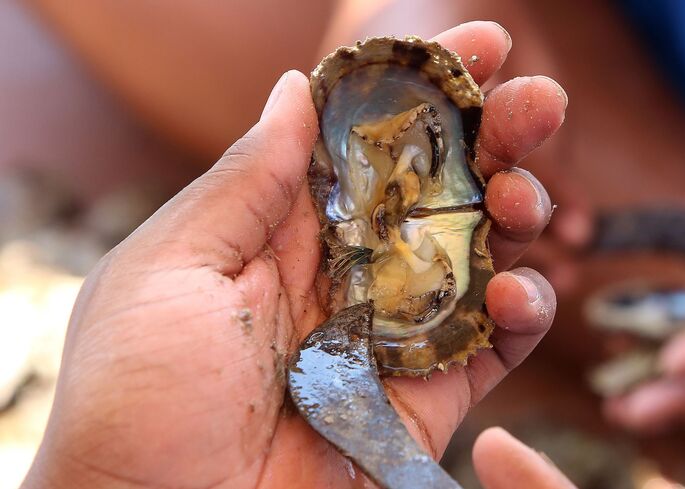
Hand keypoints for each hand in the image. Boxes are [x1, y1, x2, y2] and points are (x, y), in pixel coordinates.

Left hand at [22, 22, 565, 488]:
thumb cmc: (139, 395)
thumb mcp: (171, 268)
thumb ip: (245, 182)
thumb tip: (295, 89)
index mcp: (283, 229)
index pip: (368, 142)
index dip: (424, 91)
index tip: (479, 45)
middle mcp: (346, 271)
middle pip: (437, 190)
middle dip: (494, 138)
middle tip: (540, 100)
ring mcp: (391, 332)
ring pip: (478, 256)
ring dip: (517, 214)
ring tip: (526, 198)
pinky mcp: (425, 397)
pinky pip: (492, 346)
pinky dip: (522, 314)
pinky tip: (520, 293)